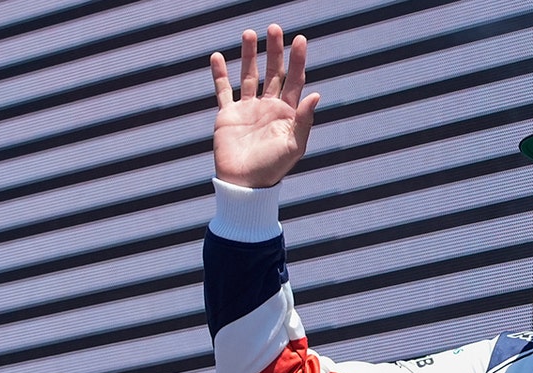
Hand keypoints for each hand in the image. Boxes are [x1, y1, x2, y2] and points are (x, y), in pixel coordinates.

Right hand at [209, 24, 319, 187]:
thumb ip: (304, 120)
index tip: (299, 39)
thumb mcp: (293, 146)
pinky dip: (219, 74)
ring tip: (249, 33)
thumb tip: (316, 94)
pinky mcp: (228, 115)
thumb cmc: (272, 169)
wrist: (244, 184)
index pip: (294, 80)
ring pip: (249, 75)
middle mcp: (269, 107)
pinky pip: (223, 90)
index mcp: (287, 113)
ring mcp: (248, 109)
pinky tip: (216, 56)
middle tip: (274, 28)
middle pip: (274, 72)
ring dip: (249, 55)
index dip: (297, 60)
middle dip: (274, 50)